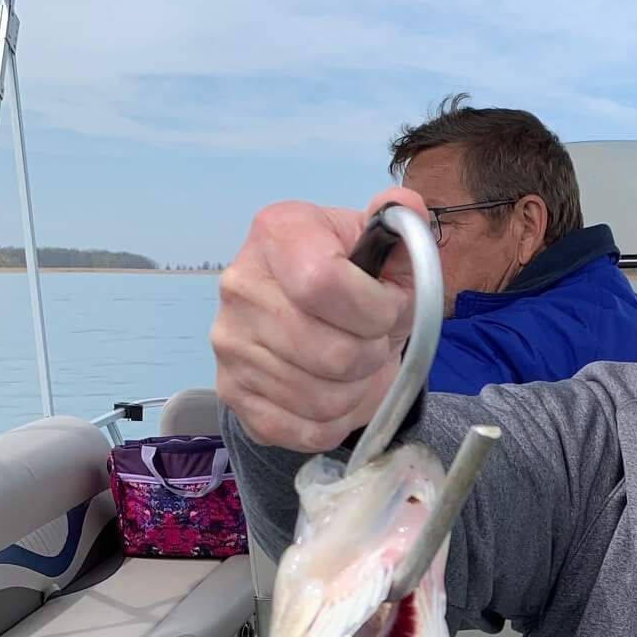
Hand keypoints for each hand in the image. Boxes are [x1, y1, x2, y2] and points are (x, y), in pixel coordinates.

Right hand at [211, 185, 429, 451]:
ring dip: (356, 391)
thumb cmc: (357, 283)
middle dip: (371, 357)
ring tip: (356, 368)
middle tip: (373, 344)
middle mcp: (240, 283)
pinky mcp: (231, 391)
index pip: (323, 283)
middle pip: (331, 353)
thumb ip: (403, 226)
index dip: (374, 310)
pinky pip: (300, 429)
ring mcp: (229, 342)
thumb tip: (407, 207)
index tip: (389, 311)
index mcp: (277, 232)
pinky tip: (336, 395)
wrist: (313, 320)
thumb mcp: (386, 249)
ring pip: (320, 399)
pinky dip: (333, 422)